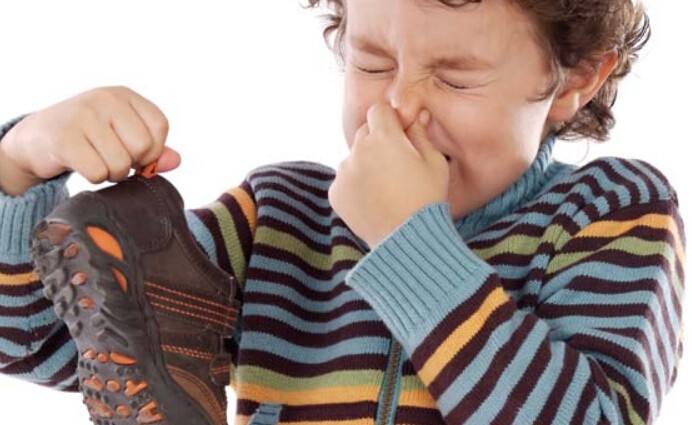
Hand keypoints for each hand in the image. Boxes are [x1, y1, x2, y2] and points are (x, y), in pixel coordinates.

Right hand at [0, 86, 178, 194]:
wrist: (36, 138)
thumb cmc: (87, 138)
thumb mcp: (121, 135)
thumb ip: (153, 149)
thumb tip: (176, 160)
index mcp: (124, 95)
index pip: (160, 125)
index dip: (153, 149)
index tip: (137, 155)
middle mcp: (105, 99)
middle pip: (143, 146)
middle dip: (131, 163)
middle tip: (113, 160)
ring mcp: (83, 116)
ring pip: (120, 163)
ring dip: (111, 173)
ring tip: (97, 161)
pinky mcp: (64, 137)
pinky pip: (97, 172)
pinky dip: (94, 177)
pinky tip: (83, 165)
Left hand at [328, 103, 449, 248]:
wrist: (408, 240)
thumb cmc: (427, 199)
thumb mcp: (435, 163)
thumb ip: (421, 134)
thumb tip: (418, 114)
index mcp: (384, 137)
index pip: (379, 110)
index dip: (391, 119)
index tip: (401, 134)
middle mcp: (358, 150)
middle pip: (365, 132)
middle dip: (378, 141)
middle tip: (397, 165)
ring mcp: (344, 172)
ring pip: (354, 157)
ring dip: (366, 164)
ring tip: (387, 188)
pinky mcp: (335, 193)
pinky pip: (345, 180)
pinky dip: (356, 186)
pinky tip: (375, 201)